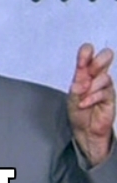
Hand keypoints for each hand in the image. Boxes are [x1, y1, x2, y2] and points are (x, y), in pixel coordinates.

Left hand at [68, 43, 115, 165]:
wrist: (84, 129)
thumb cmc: (77, 111)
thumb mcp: (71, 98)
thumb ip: (75, 89)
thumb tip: (79, 83)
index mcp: (84, 72)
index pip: (88, 53)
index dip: (86, 52)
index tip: (80, 61)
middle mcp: (96, 76)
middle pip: (106, 56)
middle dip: (97, 62)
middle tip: (87, 73)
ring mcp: (105, 86)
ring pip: (104, 77)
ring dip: (90, 87)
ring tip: (82, 97)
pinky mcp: (110, 97)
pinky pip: (104, 93)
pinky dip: (92, 98)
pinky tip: (84, 104)